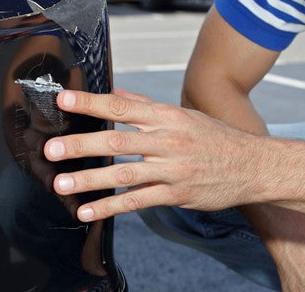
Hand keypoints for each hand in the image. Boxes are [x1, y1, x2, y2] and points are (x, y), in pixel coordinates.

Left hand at [44, 89, 265, 221]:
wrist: (254, 165)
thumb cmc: (217, 138)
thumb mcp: (185, 115)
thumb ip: (148, 106)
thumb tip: (119, 93)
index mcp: (168, 117)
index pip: (123, 106)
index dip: (92, 103)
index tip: (65, 100)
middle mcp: (168, 140)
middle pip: (118, 141)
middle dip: (81, 145)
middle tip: (50, 149)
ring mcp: (173, 169)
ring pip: (124, 175)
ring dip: (90, 180)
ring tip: (61, 184)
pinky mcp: (177, 194)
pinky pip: (138, 202)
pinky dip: (111, 207)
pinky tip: (88, 212)